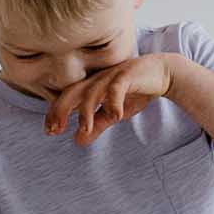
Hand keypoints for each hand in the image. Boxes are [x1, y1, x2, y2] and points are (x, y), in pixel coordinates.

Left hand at [45, 53, 174, 143]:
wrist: (163, 73)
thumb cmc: (136, 91)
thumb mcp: (114, 112)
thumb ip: (97, 124)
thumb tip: (78, 140)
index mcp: (91, 86)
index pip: (67, 98)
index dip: (56, 113)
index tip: (50, 131)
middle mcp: (97, 79)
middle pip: (73, 92)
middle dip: (61, 110)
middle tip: (55, 130)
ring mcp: (112, 75)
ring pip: (92, 91)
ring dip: (86, 111)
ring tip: (85, 129)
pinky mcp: (128, 75)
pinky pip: (117, 88)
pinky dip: (113, 101)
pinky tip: (115, 117)